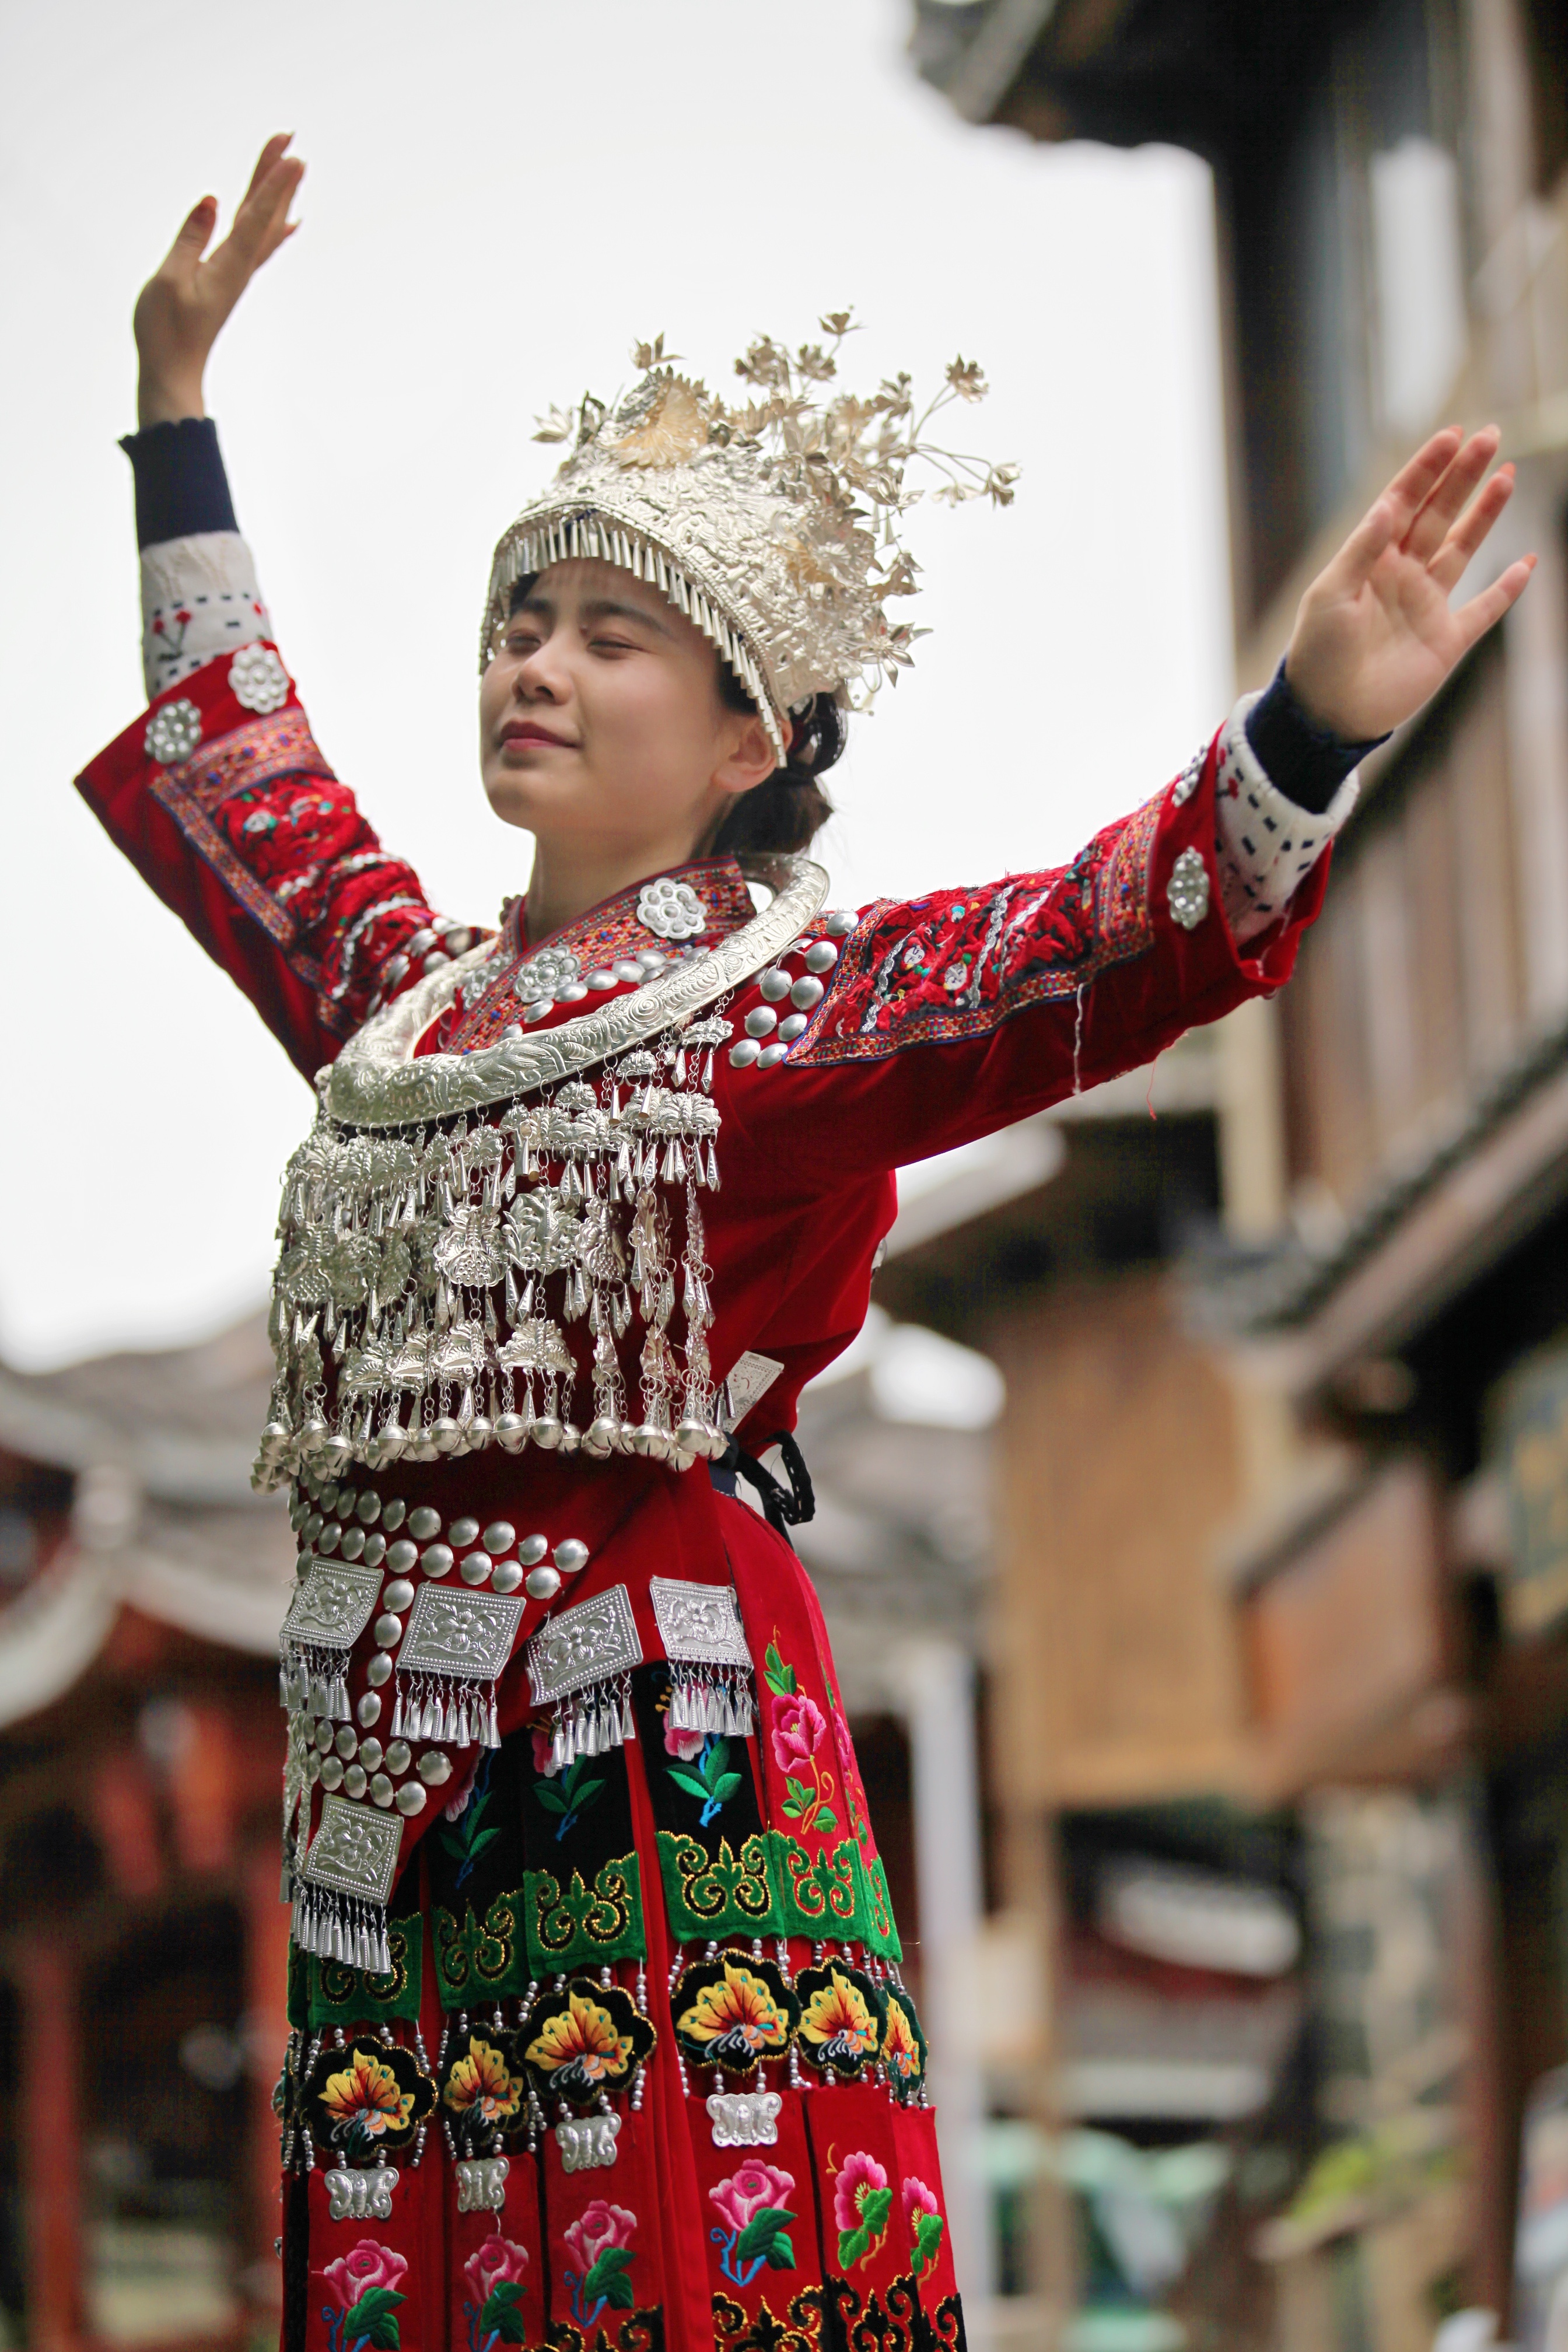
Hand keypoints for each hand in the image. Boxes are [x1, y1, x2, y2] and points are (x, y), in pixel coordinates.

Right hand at [134, 134, 304, 426]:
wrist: (172, 371)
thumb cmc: (166, 330)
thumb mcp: (170, 279)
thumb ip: (191, 238)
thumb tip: (212, 200)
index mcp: (228, 264)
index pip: (256, 214)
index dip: (273, 182)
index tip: (292, 154)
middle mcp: (240, 266)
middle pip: (263, 211)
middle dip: (275, 173)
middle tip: (290, 137)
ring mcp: (236, 273)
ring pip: (263, 225)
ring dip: (276, 193)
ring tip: (292, 164)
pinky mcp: (228, 280)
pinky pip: (257, 245)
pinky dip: (273, 227)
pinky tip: (288, 221)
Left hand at [1284, 426, 1535, 741]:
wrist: (1327, 714)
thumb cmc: (1318, 654)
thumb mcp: (1329, 595)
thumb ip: (1362, 549)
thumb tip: (1389, 503)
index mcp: (1370, 559)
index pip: (1403, 501)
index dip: (1427, 468)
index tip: (1451, 436)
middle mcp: (1402, 575)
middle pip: (1439, 514)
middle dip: (1463, 475)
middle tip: (1489, 436)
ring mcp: (1427, 605)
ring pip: (1463, 548)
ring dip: (1486, 514)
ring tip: (1507, 475)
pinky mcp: (1446, 641)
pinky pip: (1484, 610)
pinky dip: (1506, 589)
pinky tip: (1527, 563)